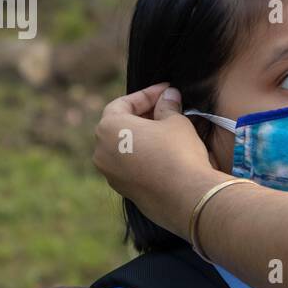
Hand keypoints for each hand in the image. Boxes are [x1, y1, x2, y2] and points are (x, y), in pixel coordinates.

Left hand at [92, 83, 221, 238]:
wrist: (186, 196)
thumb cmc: (178, 153)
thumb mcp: (175, 121)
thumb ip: (168, 106)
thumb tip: (168, 96)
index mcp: (108, 128)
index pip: (123, 103)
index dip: (147, 94)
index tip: (166, 90)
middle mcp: (102, 152)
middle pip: (120, 125)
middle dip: (144, 115)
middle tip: (167, 107)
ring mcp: (111, 174)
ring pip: (124, 147)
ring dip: (143, 137)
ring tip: (167, 130)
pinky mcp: (124, 191)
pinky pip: (131, 166)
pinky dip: (144, 156)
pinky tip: (164, 153)